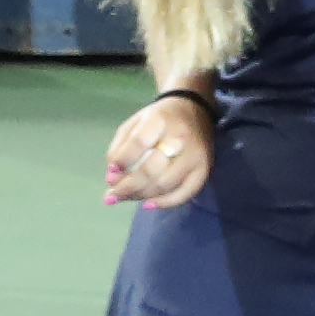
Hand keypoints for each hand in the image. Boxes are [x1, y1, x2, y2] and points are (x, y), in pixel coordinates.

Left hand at [102, 90, 214, 209]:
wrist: (194, 110)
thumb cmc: (159, 119)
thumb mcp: (135, 122)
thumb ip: (120, 147)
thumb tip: (112, 176)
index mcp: (160, 120)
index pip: (139, 143)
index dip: (123, 161)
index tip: (110, 174)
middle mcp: (180, 138)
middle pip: (152, 169)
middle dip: (128, 186)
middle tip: (112, 194)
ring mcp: (194, 156)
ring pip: (165, 184)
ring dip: (142, 195)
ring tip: (125, 198)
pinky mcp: (204, 170)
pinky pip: (185, 193)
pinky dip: (165, 203)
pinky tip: (147, 204)